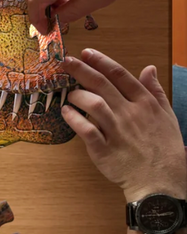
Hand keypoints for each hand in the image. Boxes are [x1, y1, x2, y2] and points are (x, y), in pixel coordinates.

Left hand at [61, 49, 185, 201]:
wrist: (161, 180)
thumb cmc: (164, 148)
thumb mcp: (167, 115)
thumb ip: (155, 91)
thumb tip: (149, 69)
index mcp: (145, 104)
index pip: (121, 76)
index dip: (102, 62)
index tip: (86, 53)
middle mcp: (130, 114)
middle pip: (103, 85)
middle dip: (82, 70)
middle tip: (66, 61)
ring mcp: (117, 132)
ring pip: (94, 105)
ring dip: (78, 95)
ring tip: (69, 94)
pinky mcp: (104, 150)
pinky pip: (86, 130)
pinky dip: (74, 119)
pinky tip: (66, 112)